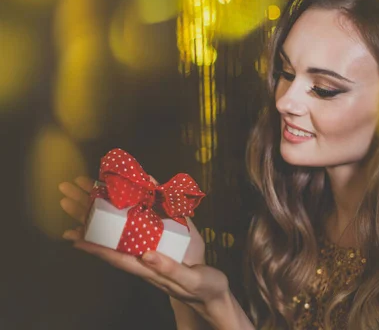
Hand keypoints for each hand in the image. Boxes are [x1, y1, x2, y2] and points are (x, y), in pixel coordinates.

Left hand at [59, 176, 240, 327]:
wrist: (215, 289)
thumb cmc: (202, 288)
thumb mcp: (189, 280)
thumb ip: (168, 268)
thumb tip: (147, 255)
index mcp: (147, 267)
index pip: (113, 255)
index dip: (92, 245)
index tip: (70, 234)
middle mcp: (145, 254)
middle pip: (111, 234)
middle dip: (88, 214)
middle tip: (66, 192)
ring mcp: (155, 243)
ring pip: (124, 223)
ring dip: (105, 204)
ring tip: (86, 185)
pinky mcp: (169, 234)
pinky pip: (147, 216)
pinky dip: (138, 201)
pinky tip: (129, 189)